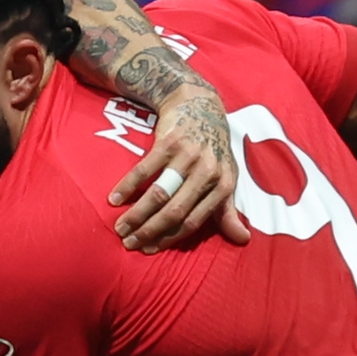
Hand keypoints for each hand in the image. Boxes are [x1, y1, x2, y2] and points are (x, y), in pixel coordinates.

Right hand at [108, 80, 247, 249]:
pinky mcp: (169, 141)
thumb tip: (243, 240)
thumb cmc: (214, 149)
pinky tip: (114, 199)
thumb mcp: (226, 178)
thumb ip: (228, 211)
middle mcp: (208, 171)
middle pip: (175, 210)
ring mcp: (188, 155)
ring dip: (136, 213)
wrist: (200, 106)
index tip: (149, 249)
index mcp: (223, 185)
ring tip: (119, 227)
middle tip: (129, 243)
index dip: (169, 238)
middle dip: (150, 231)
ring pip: (159, 192)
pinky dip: (127, 186)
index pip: (193, 221)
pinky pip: (144, 169)